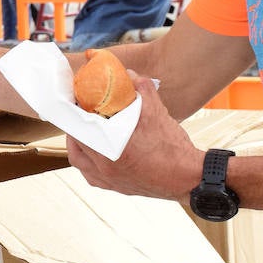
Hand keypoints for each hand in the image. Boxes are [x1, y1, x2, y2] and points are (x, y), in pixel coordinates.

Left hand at [64, 71, 200, 199]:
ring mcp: (109, 181)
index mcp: (111, 149)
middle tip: (80, 113)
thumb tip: (129, 74)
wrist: (189, 178)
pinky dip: (87, 161)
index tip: (75, 101)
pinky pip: (90, 175)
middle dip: (75, 126)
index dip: (73, 112)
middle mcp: (105, 168)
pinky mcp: (115, 188)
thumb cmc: (173, 148)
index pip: (79, 128)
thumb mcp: (157, 112)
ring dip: (78, 144)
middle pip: (76, 144)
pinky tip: (94, 151)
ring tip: (84, 129)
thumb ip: (141, 88)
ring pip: (79, 162)